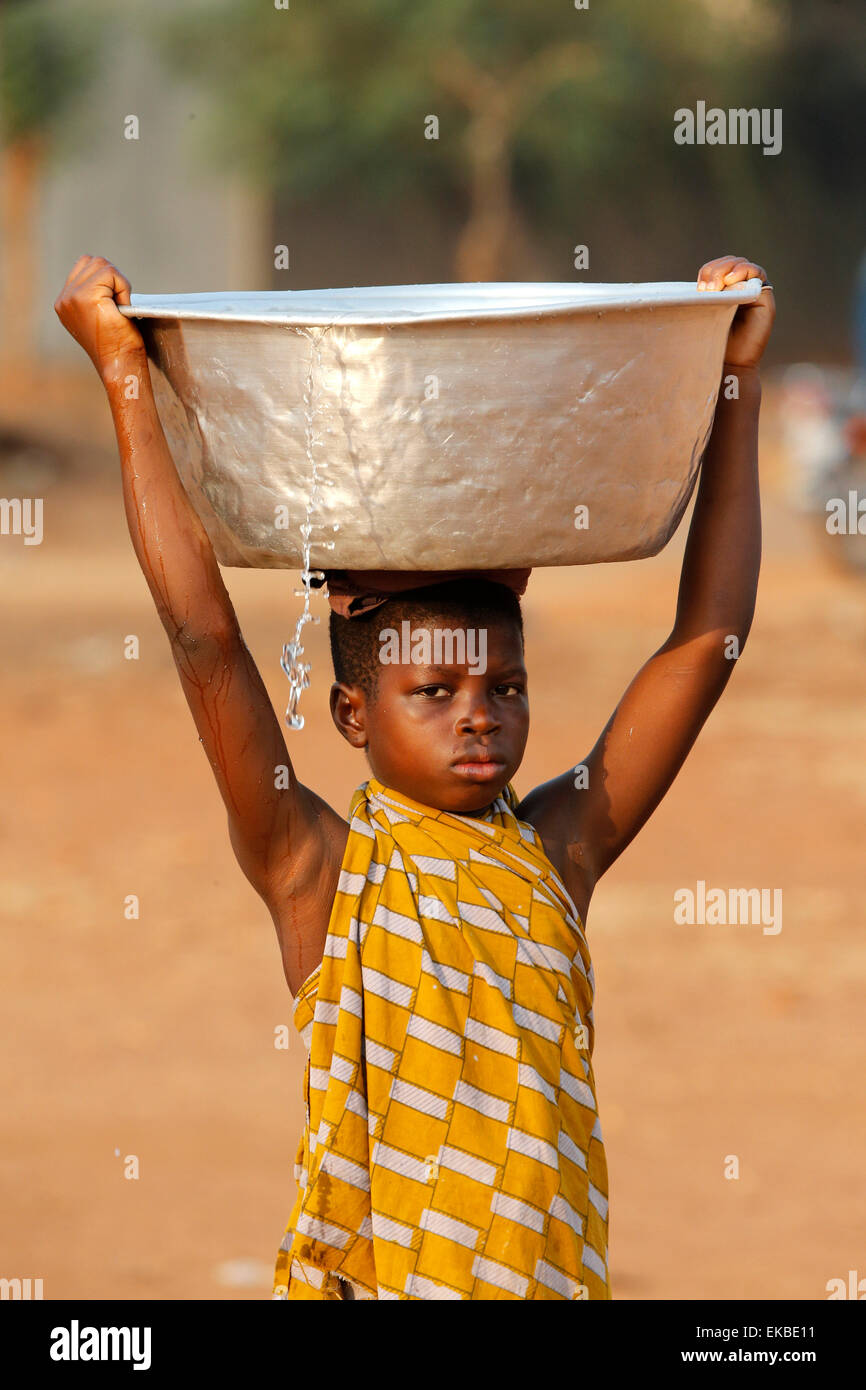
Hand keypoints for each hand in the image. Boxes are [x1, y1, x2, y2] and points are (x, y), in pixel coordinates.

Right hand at [54, 255, 144, 380]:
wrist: (121, 365)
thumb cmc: (118, 346)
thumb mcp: (100, 315)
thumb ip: (94, 295)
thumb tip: (105, 274)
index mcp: (65, 303)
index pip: (84, 267)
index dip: (106, 280)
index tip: (114, 306)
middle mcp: (64, 299)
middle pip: (93, 261)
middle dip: (113, 279)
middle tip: (120, 306)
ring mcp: (72, 296)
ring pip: (101, 264)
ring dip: (118, 283)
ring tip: (120, 307)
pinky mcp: (86, 297)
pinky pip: (110, 273)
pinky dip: (123, 287)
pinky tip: (122, 309)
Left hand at [697, 255, 774, 370]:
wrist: (730, 364)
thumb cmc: (713, 342)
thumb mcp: (704, 314)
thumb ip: (704, 297)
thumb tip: (698, 284)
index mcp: (722, 291)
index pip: (717, 267)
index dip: (708, 271)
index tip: (699, 287)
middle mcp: (739, 288)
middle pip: (730, 263)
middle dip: (717, 269)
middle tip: (708, 288)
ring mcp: (753, 291)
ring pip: (743, 265)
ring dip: (729, 269)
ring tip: (718, 285)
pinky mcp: (765, 298)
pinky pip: (758, 274)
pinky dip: (745, 272)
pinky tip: (732, 280)